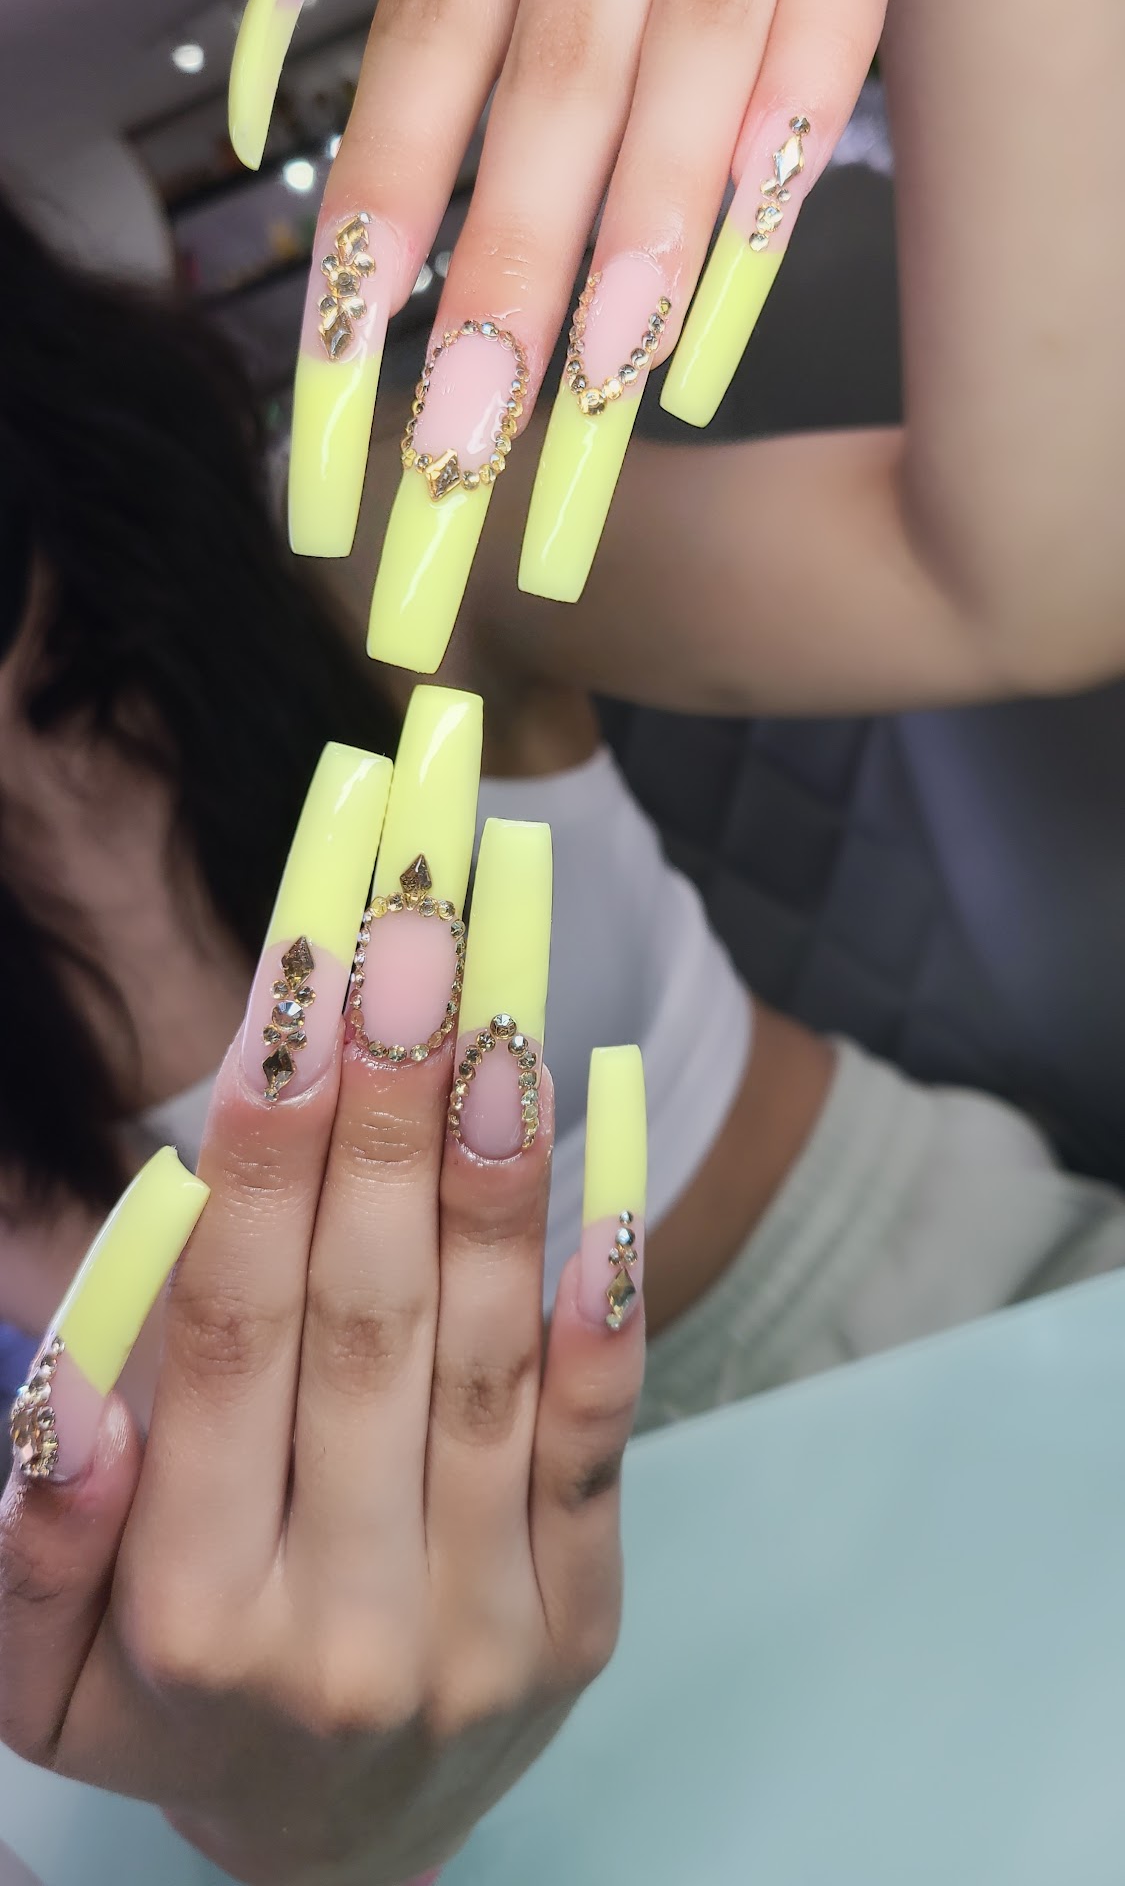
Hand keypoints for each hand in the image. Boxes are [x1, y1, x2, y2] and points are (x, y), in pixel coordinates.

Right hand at [0, 687, 646, 1885]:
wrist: (346, 1860)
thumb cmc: (174, 1711)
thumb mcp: (43, 1661)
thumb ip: (41, 1530)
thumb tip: (75, 1387)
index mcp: (188, 1607)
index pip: (229, 1333)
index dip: (260, 1148)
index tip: (291, 986)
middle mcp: (344, 1613)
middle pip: (362, 1311)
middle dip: (383, 1103)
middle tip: (409, 926)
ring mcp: (480, 1616)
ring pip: (483, 1349)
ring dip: (490, 1162)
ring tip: (493, 1000)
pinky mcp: (580, 1611)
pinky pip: (599, 1429)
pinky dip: (600, 1283)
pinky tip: (601, 1144)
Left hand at [228, 0, 927, 644]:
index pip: (432, 30)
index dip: (388, 192)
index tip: (343, 352)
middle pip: (554, 69)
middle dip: (511, 263)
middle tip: (466, 437)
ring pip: (697, 34)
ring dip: (653, 218)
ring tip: (606, 387)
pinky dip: (806, 94)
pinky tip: (754, 238)